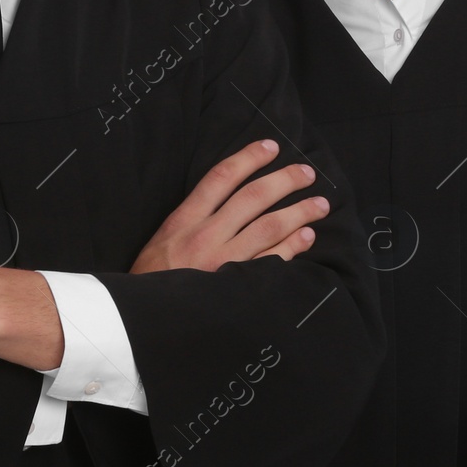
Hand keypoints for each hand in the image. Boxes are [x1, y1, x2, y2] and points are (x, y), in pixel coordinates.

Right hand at [131, 139, 328, 273]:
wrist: (146, 319)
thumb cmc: (153, 279)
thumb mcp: (163, 239)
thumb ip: (192, 218)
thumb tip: (229, 195)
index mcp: (184, 220)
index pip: (221, 177)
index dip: (249, 157)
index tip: (271, 147)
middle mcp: (206, 236)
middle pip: (253, 197)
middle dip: (285, 180)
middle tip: (307, 173)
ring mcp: (223, 262)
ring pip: (269, 226)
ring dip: (299, 212)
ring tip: (320, 204)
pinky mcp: (237, 287)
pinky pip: (273, 261)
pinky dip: (293, 246)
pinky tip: (307, 237)